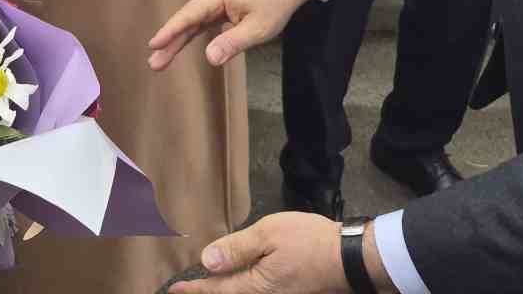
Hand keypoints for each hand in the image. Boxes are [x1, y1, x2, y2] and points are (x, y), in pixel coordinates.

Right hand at [148, 0, 320, 69]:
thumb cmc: (273, 5)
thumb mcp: (257, 28)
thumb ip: (233, 42)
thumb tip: (209, 58)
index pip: (189, 16)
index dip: (171, 31)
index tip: (153, 44)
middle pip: (185, 21)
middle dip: (168, 42)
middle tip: (153, 64)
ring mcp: (210, 1)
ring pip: (189, 24)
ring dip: (175, 42)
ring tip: (158, 62)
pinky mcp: (214, 8)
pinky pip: (197, 24)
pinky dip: (186, 37)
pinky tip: (174, 49)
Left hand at [169, 212, 398, 293]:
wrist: (350, 258)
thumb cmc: (309, 242)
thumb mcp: (270, 235)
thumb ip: (238, 248)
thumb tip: (206, 261)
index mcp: (256, 286)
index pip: (217, 289)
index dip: (194, 289)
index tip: (173, 290)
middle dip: (208, 291)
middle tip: (185, 289)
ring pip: (243, 293)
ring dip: (224, 288)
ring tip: (206, 283)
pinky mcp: (289, 292)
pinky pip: (257, 290)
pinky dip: (240, 285)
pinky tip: (236, 277)